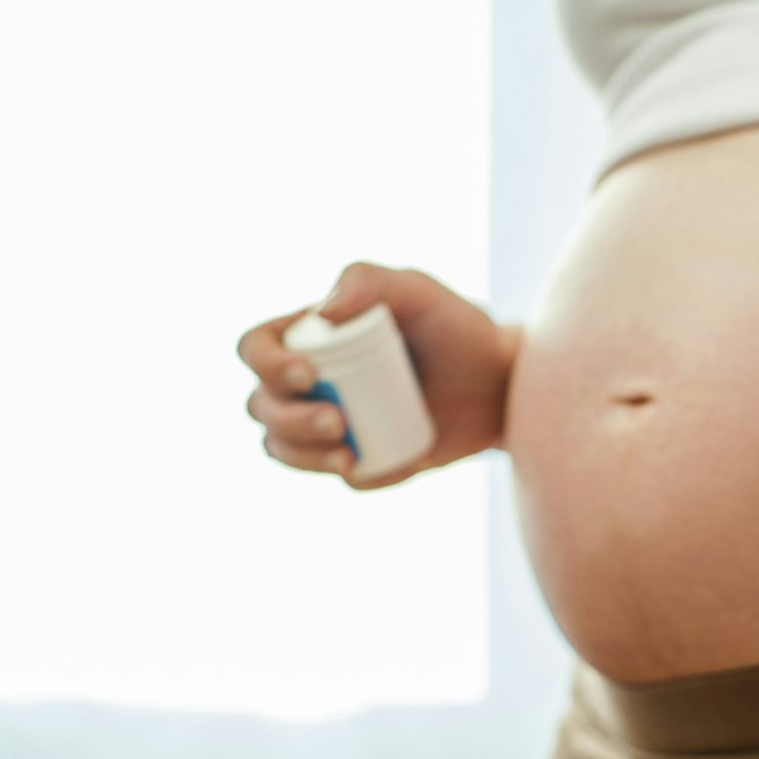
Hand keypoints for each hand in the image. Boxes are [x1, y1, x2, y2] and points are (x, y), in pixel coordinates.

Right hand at [236, 261, 520, 488]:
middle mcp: (309, 381)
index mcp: (308, 336)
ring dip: (303, 457)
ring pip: (283, 449)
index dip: (267, 365)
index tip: (309, 375)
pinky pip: (343, 478)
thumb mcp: (418, 291)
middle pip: (261, 406)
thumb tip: (321, 312)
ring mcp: (330, 423)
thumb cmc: (457, 329)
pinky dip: (361, 476)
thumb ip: (368, 280)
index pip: (256, 348)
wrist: (502, 383)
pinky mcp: (362, 459)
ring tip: (348, 455)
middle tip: (337, 421)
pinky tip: (401, 464)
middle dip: (288, 420)